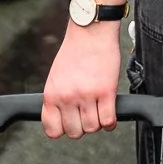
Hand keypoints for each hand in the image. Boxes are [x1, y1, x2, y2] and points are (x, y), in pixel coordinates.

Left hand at [42, 18, 124, 138]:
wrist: (91, 31)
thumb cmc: (75, 50)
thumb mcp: (56, 76)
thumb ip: (58, 97)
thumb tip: (62, 116)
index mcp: (51, 94)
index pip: (53, 130)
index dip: (63, 130)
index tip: (70, 124)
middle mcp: (67, 97)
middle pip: (75, 132)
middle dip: (82, 126)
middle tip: (87, 115)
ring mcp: (87, 95)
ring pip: (92, 128)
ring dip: (98, 123)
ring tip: (99, 111)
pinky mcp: (106, 91)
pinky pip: (108, 120)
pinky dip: (111, 122)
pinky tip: (110, 113)